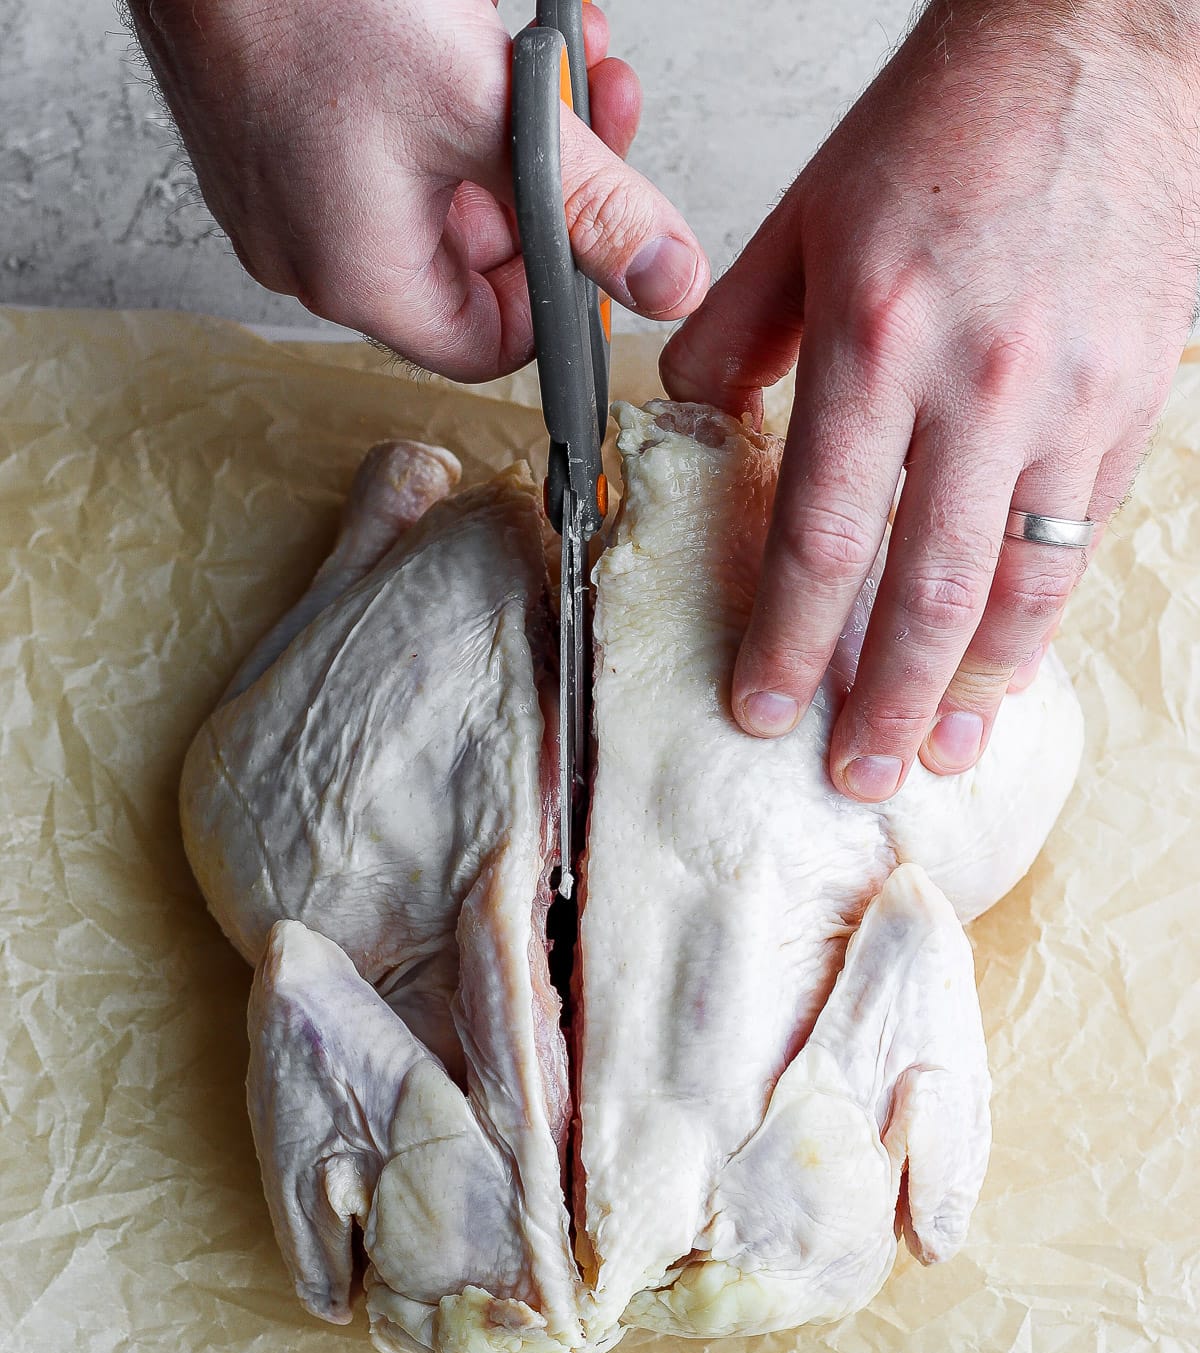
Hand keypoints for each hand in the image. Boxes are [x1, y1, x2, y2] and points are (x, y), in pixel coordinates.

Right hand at [127, 0, 708, 380]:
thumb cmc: (309, 1)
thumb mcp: (493, 111)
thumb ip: (593, 208)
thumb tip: (666, 281)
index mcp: (359, 277)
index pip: (490, 344)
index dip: (560, 292)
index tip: (602, 226)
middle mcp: (311, 252)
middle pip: (472, 262)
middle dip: (551, 180)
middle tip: (595, 104)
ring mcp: (282, 193)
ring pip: (435, 192)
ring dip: (510, 128)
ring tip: (552, 51)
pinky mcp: (268, 134)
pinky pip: (380, 149)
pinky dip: (446, 103)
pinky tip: (477, 39)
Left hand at [662, 0, 1199, 797]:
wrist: (1104, 43)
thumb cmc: (956, 119)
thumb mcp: (810, 212)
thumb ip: (739, 329)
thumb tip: (687, 413)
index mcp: (876, 337)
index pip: (820, 534)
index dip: (789, 641)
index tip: (763, 710)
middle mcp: (976, 383)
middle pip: (922, 591)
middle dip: (882, 703)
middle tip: (853, 775)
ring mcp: (1067, 400)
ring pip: (1016, 586)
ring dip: (973, 689)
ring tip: (940, 753)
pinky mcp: (1131, 402)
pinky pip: (1080, 540)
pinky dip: (1040, 618)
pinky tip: (1009, 666)